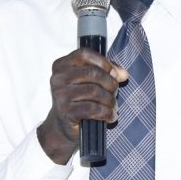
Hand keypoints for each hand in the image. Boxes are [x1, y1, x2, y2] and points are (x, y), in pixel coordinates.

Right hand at [37, 49, 128, 164]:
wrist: (63, 125)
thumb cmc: (79, 99)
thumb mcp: (90, 81)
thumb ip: (106, 72)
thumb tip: (122, 73)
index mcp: (61, 65)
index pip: (84, 54)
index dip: (103, 62)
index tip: (113, 72)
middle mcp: (58, 78)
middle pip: (92, 73)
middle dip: (110, 82)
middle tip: (115, 91)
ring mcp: (60, 95)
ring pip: (95, 91)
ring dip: (110, 100)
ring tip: (113, 106)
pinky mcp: (66, 112)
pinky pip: (93, 109)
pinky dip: (106, 113)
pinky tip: (110, 116)